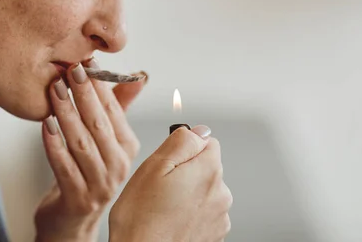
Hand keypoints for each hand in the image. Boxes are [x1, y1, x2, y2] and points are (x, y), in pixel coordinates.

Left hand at [35, 59, 146, 241]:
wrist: (71, 218)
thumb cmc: (86, 169)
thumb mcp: (105, 137)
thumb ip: (118, 105)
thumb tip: (139, 75)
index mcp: (127, 147)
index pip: (115, 111)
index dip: (101, 85)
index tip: (87, 62)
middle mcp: (119, 166)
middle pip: (99, 124)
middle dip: (84, 94)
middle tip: (70, 69)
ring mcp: (100, 185)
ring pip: (81, 143)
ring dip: (66, 113)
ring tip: (54, 90)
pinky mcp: (79, 199)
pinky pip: (64, 166)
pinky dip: (54, 144)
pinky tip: (45, 124)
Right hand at [108, 126, 231, 241]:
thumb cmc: (140, 219)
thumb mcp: (153, 167)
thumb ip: (181, 142)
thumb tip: (199, 130)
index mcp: (209, 172)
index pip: (207, 141)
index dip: (184, 148)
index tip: (168, 162)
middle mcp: (221, 194)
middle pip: (206, 166)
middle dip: (185, 172)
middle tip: (159, 187)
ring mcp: (219, 217)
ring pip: (203, 191)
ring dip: (187, 194)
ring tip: (162, 207)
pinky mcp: (213, 235)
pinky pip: (202, 213)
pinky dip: (189, 214)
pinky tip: (169, 221)